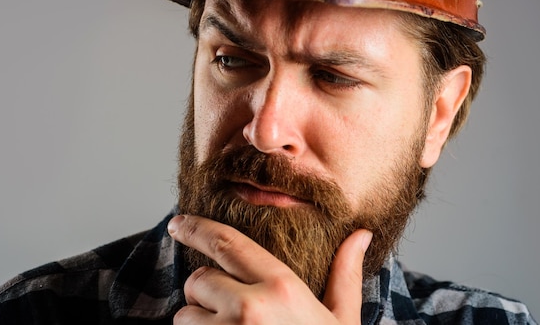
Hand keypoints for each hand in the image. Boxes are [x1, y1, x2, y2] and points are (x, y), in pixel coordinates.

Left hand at [167, 214, 371, 323]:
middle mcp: (248, 308)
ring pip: (185, 317)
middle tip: (226, 309)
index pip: (226, 243)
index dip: (196, 228)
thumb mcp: (341, 321)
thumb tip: (361, 234)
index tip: (178, 223)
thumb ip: (344, 276)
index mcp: (280, 287)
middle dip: (204, 291)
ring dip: (198, 324)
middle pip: (198, 280)